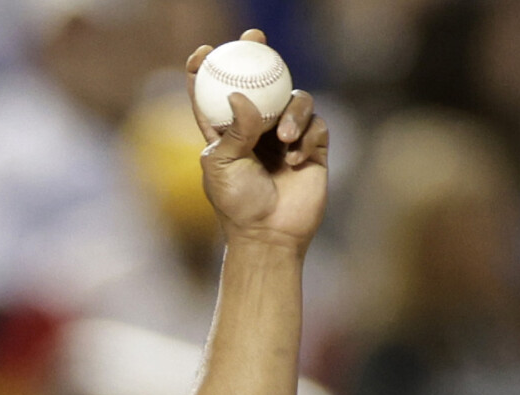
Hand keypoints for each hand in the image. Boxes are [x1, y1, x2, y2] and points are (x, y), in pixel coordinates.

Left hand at [188, 31, 328, 253]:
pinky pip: (316, 124)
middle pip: (260, 82)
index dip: (206, 71)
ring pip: (295, 99)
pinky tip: (297, 161)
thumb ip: (233, 130)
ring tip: (284, 138)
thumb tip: (240, 95)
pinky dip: (306, 138)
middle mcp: (256, 129)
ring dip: (292, 112)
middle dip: (258, 55)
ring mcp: (286, 136)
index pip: (214, 95)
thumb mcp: (222, 166)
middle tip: (254, 36)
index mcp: (225, 133)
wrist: (269, 234)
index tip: (203, 52)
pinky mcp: (312, 147)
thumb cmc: (237, 204)